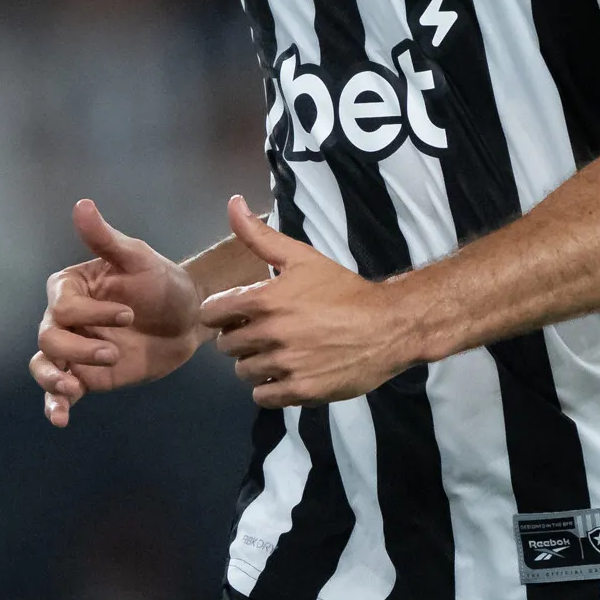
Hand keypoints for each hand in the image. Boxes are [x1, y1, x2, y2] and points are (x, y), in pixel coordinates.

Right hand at [30, 199, 205, 426]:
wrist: (189, 319)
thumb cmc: (163, 282)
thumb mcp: (138, 258)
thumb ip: (106, 239)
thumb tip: (82, 205)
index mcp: (70, 287)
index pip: (61, 305)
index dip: (89, 313)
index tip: (127, 314)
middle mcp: (66, 318)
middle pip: (49, 339)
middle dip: (77, 349)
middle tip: (113, 353)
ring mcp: (75, 348)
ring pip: (45, 365)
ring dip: (53, 379)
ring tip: (72, 388)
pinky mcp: (87, 375)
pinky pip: (61, 391)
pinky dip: (55, 404)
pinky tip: (61, 416)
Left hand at [199, 196, 432, 408]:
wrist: (388, 325)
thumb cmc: (344, 290)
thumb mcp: (303, 258)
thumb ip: (260, 236)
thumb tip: (233, 203)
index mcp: (265, 300)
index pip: (211, 314)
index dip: (222, 314)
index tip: (240, 314)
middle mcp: (271, 333)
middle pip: (226, 346)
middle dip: (241, 339)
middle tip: (266, 333)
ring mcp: (286, 365)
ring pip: (244, 372)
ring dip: (256, 365)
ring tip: (280, 354)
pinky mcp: (301, 390)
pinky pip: (263, 396)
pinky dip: (271, 388)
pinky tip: (289, 373)